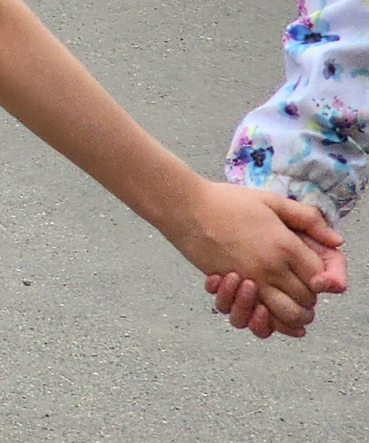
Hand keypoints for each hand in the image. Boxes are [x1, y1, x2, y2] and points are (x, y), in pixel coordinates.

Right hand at [172, 184, 342, 336]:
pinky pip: (259, 317)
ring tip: (291, 305)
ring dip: (294, 315)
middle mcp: (271, 267)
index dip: (322, 279)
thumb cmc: (226, 201)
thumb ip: (307, 218)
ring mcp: (251, 280)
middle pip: (307, 299)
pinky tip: (269, 311)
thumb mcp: (270, 200)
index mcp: (284, 245)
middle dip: (309, 297)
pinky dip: (269, 321)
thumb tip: (337, 241)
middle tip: (302, 288)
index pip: (319, 277)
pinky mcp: (233, 289)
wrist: (186, 208)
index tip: (313, 273)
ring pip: (287, 315)